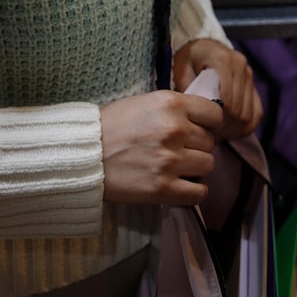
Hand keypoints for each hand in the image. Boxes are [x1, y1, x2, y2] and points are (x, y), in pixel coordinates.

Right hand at [99, 89, 223, 205]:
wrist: (82, 155)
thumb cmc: (110, 126)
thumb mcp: (144, 103)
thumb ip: (174, 109)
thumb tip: (202, 121)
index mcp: (171, 104)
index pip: (215, 115)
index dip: (207, 124)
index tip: (196, 130)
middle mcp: (174, 130)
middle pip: (210, 142)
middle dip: (196, 146)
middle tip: (176, 150)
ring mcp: (170, 160)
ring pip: (208, 166)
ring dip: (195, 168)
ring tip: (175, 167)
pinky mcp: (164, 188)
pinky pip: (199, 192)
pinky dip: (193, 191)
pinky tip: (179, 186)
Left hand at [173, 38, 262, 139]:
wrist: (201, 47)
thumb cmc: (188, 60)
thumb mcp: (181, 70)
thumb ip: (188, 91)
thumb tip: (196, 117)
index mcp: (222, 60)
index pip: (226, 99)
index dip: (216, 119)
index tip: (203, 129)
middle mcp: (240, 65)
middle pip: (238, 110)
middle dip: (224, 127)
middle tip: (209, 137)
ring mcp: (249, 75)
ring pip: (248, 114)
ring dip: (234, 129)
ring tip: (218, 134)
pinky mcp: (253, 84)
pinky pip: (257, 112)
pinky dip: (246, 126)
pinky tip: (231, 130)